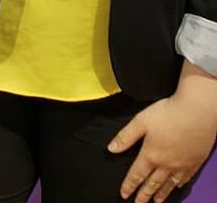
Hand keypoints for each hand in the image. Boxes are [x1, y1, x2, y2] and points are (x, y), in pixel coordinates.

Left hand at [110, 65, 216, 201]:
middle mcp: (166, 164)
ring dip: (161, 194)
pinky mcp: (195, 162)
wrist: (196, 113)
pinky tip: (177, 186)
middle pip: (153, 183)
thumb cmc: (167, 114)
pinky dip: (178, 185)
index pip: (137, 174)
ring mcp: (182, 165)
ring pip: (170, 184)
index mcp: (151, 155)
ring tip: (156, 202)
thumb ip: (125, 136)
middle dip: (144, 194)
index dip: (129, 185)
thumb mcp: (140, 121)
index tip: (124, 194)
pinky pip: (185, 178)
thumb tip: (111, 149)